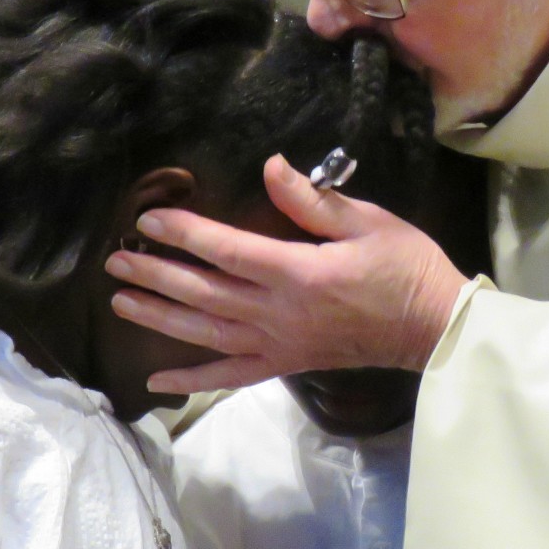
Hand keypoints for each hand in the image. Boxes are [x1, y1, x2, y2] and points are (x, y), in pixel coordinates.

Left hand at [106, 154, 468, 394]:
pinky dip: (192, 381)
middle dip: (156, 275)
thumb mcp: (366, 221)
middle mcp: (279, 314)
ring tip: (121, 303)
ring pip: (206, 334)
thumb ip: (313, 200)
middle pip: (205, 294)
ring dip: (160, 319)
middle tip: (116, 260)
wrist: (432, 327)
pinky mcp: (285, 364)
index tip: (148, 221)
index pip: (227, 251)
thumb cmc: (405, 267)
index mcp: (298, 274)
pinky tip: (155, 382)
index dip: (184, 234)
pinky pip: (230, 377)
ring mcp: (279, 344)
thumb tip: (271, 166)